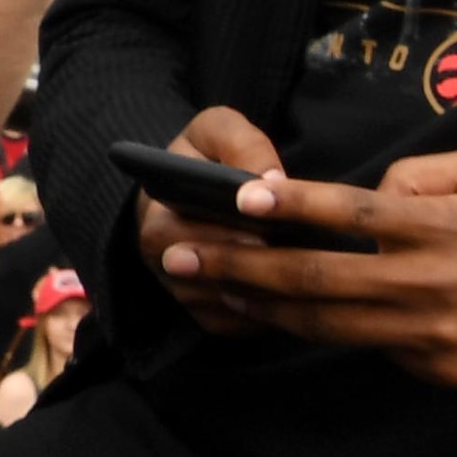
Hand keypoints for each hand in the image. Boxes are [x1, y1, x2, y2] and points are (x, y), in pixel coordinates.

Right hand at [133, 105, 291, 334]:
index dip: (218, 234)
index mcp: (154, 210)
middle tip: (285, 257)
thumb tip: (272, 178)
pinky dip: (263, 316)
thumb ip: (241, 143)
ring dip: (258, 293)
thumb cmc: (207, 158)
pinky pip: (232, 325)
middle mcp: (159, 256)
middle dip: (241, 268)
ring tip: (302, 278)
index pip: (169, 231)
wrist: (194, 192)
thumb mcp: (217, 131)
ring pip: (215, 304)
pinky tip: (295, 296)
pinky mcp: (204, 314)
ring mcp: (180, 289)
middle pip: (190, 276)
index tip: (262, 230)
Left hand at [156, 143, 456, 389]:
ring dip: (266, 311)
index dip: (280, 207)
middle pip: (311, 280)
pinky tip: (298, 320)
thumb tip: (369, 193)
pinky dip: (339, 333)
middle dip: (237, 270)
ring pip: (330, 326)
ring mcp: (437, 335)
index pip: (339, 213)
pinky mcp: (449, 371)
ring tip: (217, 295)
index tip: (232, 199)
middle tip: (180, 258)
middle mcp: (429, 282)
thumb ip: (422, 176)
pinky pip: (380, 349)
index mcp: (438, 225)